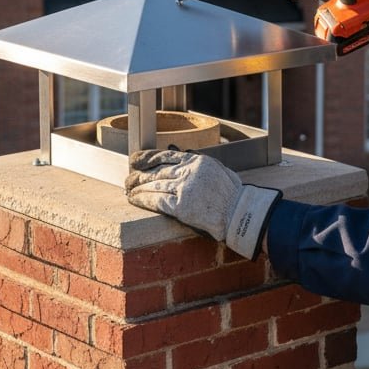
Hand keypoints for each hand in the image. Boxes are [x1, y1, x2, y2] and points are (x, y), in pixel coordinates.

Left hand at [126, 149, 280, 259]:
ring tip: (128, 189)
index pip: (166, 155)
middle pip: (157, 171)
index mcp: (198, 161)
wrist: (241, 214)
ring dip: (138, 187)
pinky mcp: (181, 207)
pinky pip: (156, 201)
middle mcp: (189, 172)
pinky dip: (143, 199)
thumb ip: (199, 163)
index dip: (148, 157)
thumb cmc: (234, 195)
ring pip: (154, 185)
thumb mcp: (219, 170)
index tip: (136, 159)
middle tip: (128, 178)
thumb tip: (182, 154)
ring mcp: (184, 189)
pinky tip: (134, 199)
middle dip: (139, 175)